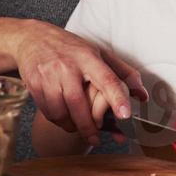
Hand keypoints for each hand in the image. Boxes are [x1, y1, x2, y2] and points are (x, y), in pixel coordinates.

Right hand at [12, 21, 147, 145]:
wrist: (32, 38)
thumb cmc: (70, 48)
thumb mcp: (98, 53)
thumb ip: (123, 73)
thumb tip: (143, 96)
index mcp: (88, 57)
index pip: (106, 79)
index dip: (117, 98)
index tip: (125, 115)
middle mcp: (67, 66)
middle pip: (79, 104)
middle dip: (88, 126)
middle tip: (95, 137)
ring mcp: (48, 75)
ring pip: (61, 112)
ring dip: (71, 125)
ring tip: (78, 126)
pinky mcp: (34, 84)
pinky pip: (47, 111)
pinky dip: (57, 120)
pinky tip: (63, 116)